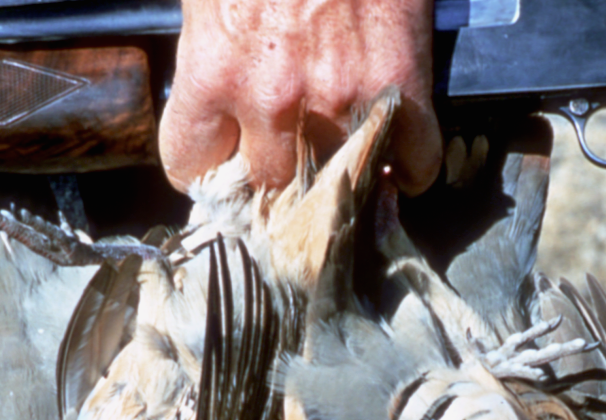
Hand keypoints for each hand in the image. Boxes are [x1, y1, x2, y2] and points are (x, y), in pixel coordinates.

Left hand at [159, 0, 441, 194]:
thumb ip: (212, 47)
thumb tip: (219, 95)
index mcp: (213, 70)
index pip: (192, 167)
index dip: (209, 170)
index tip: (224, 165)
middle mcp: (273, 98)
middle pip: (269, 186)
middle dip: (277, 176)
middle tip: (290, 164)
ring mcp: (341, 97)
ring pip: (339, 184)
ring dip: (343, 178)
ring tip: (346, 165)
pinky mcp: (401, 85)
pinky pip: (413, 160)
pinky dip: (410, 167)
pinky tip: (400, 161)